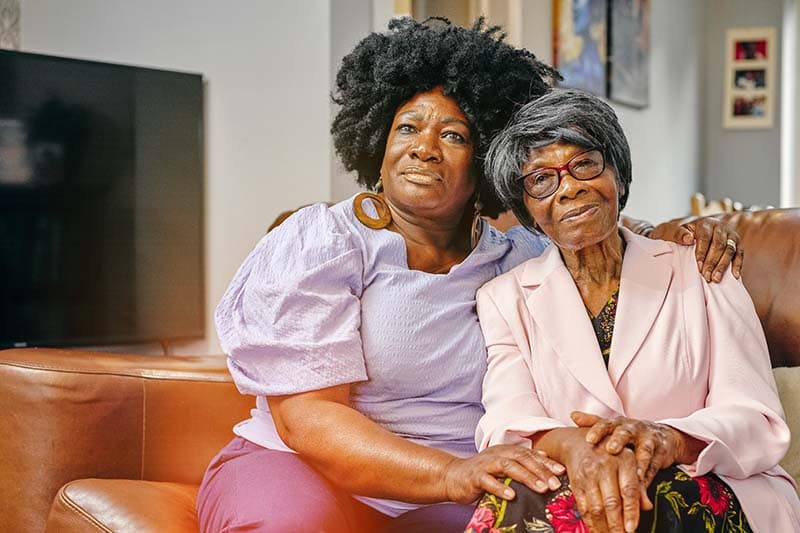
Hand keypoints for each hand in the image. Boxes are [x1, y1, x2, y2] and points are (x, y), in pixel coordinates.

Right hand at [442, 445, 563, 503]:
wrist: (453, 476)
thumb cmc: (482, 473)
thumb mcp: (503, 465)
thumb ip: (521, 462)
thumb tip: (544, 458)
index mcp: (506, 451)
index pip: (530, 454)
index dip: (546, 462)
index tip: (562, 472)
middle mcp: (498, 454)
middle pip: (522, 459)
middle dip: (541, 471)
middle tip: (556, 484)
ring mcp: (486, 464)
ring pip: (509, 467)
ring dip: (527, 477)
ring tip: (541, 489)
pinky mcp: (475, 476)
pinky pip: (488, 481)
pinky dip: (500, 487)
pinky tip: (511, 496)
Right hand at [557, 430, 641, 532]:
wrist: (580, 442)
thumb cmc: (611, 455)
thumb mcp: (629, 462)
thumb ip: (639, 485)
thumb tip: (647, 507)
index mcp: (623, 461)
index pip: (629, 491)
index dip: (631, 512)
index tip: (631, 529)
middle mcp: (604, 467)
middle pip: (611, 503)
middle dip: (617, 526)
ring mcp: (588, 475)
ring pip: (596, 508)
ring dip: (603, 528)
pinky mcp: (576, 483)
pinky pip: (583, 507)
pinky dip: (590, 523)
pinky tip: (597, 531)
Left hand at [571, 412, 681, 493]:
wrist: (663, 436)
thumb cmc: (630, 434)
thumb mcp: (612, 427)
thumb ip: (593, 422)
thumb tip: (573, 415)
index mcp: (618, 423)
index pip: (606, 424)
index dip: (597, 431)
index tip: (589, 439)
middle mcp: (633, 429)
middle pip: (625, 432)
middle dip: (618, 440)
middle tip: (610, 449)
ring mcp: (648, 439)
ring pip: (643, 450)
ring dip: (637, 462)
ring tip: (631, 473)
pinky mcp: (660, 452)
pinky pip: (653, 465)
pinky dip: (647, 475)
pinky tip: (641, 485)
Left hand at [649, 216, 742, 280]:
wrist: (694, 231)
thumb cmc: (684, 234)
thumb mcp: (677, 231)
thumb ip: (679, 234)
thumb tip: (688, 239)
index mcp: (705, 223)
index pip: (705, 239)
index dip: (702, 254)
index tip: (699, 268)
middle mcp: (720, 227)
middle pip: (719, 245)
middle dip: (712, 262)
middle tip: (707, 277)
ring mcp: (730, 234)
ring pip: (730, 250)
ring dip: (723, 266)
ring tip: (716, 278)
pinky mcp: (737, 243)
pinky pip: (739, 253)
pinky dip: (738, 264)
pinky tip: (735, 276)